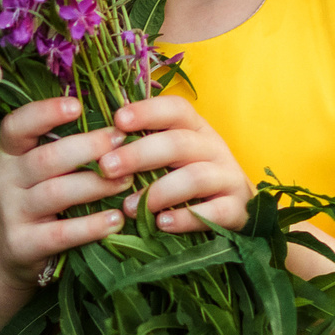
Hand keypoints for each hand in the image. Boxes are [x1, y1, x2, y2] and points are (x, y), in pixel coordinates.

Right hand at [0, 96, 131, 287]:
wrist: (10, 253)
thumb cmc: (38, 198)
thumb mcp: (39, 169)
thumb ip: (65, 146)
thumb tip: (117, 120)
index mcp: (9, 152)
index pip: (16, 126)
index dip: (44, 113)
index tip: (77, 106)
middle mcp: (5, 179)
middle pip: (45, 159)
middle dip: (86, 148)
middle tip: (121, 141)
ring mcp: (12, 213)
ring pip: (55, 193)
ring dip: (94, 185)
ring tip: (127, 180)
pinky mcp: (23, 244)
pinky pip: (61, 233)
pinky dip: (91, 226)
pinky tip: (117, 219)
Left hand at [94, 95, 253, 234]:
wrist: (235, 210)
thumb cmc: (187, 180)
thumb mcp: (169, 158)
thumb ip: (142, 147)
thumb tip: (96, 142)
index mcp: (195, 129)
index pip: (175, 109)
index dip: (147, 111)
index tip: (118, 120)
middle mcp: (214, 148)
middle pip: (178, 143)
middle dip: (139, 154)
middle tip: (107, 167)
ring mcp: (228, 178)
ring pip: (196, 177)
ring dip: (158, 191)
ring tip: (129, 207)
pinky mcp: (237, 209)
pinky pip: (215, 212)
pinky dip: (186, 217)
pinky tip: (162, 224)